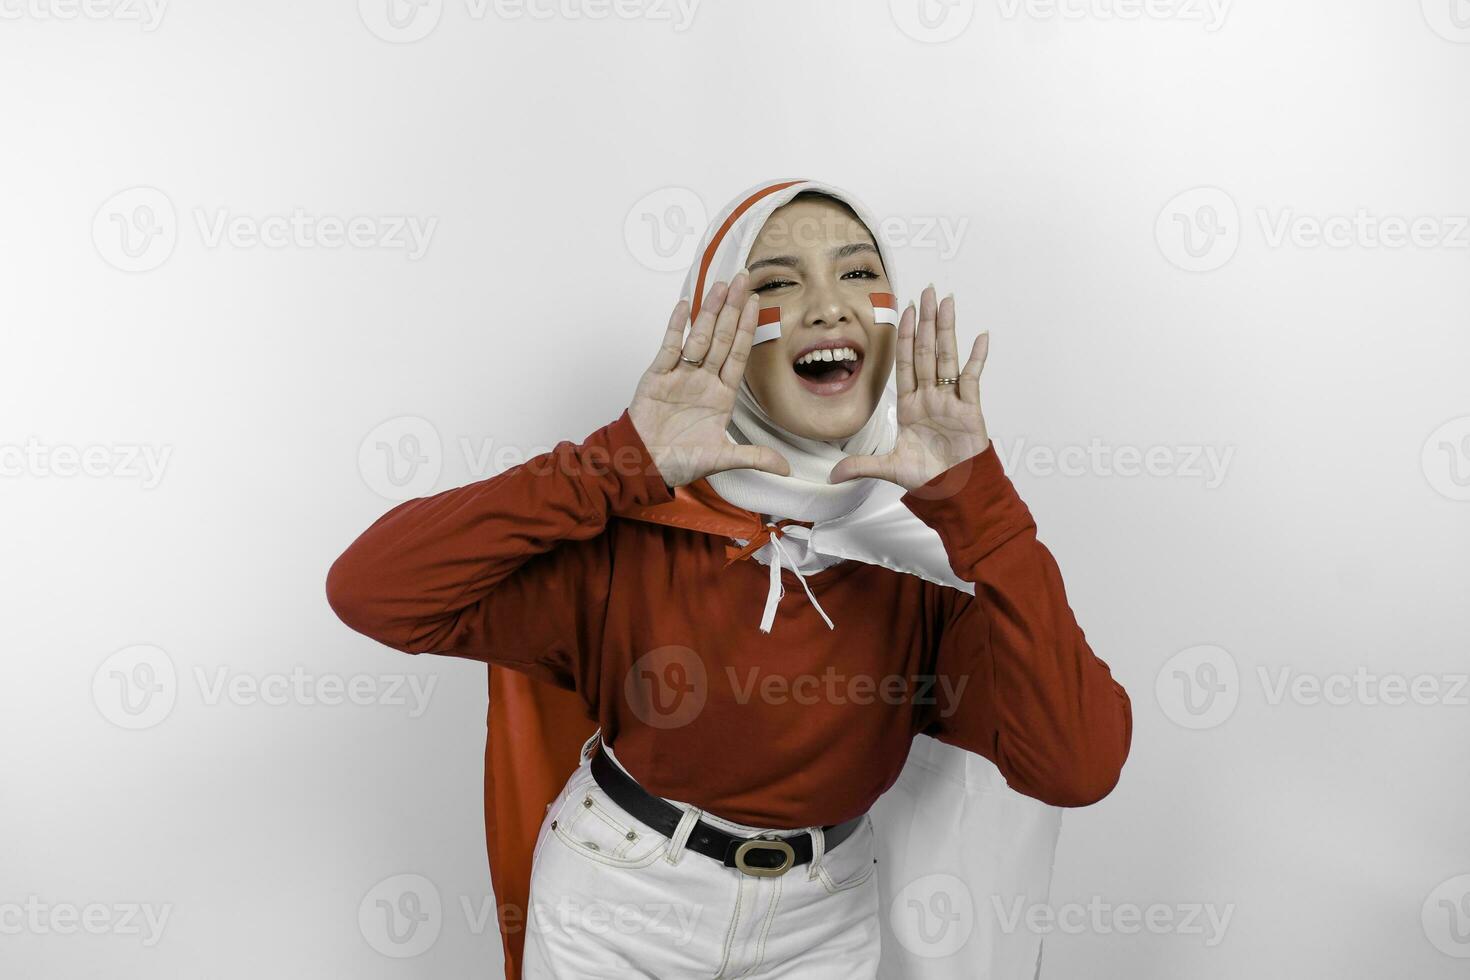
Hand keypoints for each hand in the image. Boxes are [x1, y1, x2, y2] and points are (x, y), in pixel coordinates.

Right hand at [628, 272, 791, 488]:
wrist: (642, 466)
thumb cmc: (678, 463)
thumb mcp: (721, 459)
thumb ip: (753, 457)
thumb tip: (785, 468)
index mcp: (720, 396)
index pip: (738, 354)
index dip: (747, 328)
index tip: (756, 303)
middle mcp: (702, 380)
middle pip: (721, 338)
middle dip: (732, 308)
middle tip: (742, 280)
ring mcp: (680, 376)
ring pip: (698, 337)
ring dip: (709, 311)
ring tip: (719, 285)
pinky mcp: (657, 376)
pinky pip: (669, 347)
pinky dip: (676, 326)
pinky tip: (685, 306)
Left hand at [828, 285, 989, 491]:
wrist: (955, 493)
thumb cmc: (928, 479)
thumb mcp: (889, 468)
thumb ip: (861, 466)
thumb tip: (832, 475)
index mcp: (911, 405)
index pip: (905, 362)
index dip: (904, 336)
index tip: (904, 311)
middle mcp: (930, 397)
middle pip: (926, 351)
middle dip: (926, 321)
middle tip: (927, 291)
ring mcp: (951, 400)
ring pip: (947, 356)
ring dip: (947, 328)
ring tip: (947, 301)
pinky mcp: (970, 409)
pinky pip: (972, 378)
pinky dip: (977, 357)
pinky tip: (980, 336)